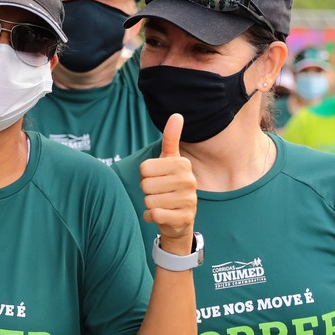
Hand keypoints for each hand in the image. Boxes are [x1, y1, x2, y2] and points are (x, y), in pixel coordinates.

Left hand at [139, 115, 196, 245]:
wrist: (179, 219)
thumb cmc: (169, 185)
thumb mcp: (169, 161)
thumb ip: (171, 138)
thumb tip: (176, 115)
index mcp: (183, 164)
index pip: (145, 167)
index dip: (146, 175)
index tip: (157, 178)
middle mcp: (189, 180)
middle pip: (146, 184)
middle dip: (147, 191)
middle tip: (159, 193)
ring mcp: (189, 200)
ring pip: (149, 200)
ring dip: (149, 204)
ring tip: (161, 203)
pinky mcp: (184, 218)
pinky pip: (154, 214)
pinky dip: (150, 216)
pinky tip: (160, 214)